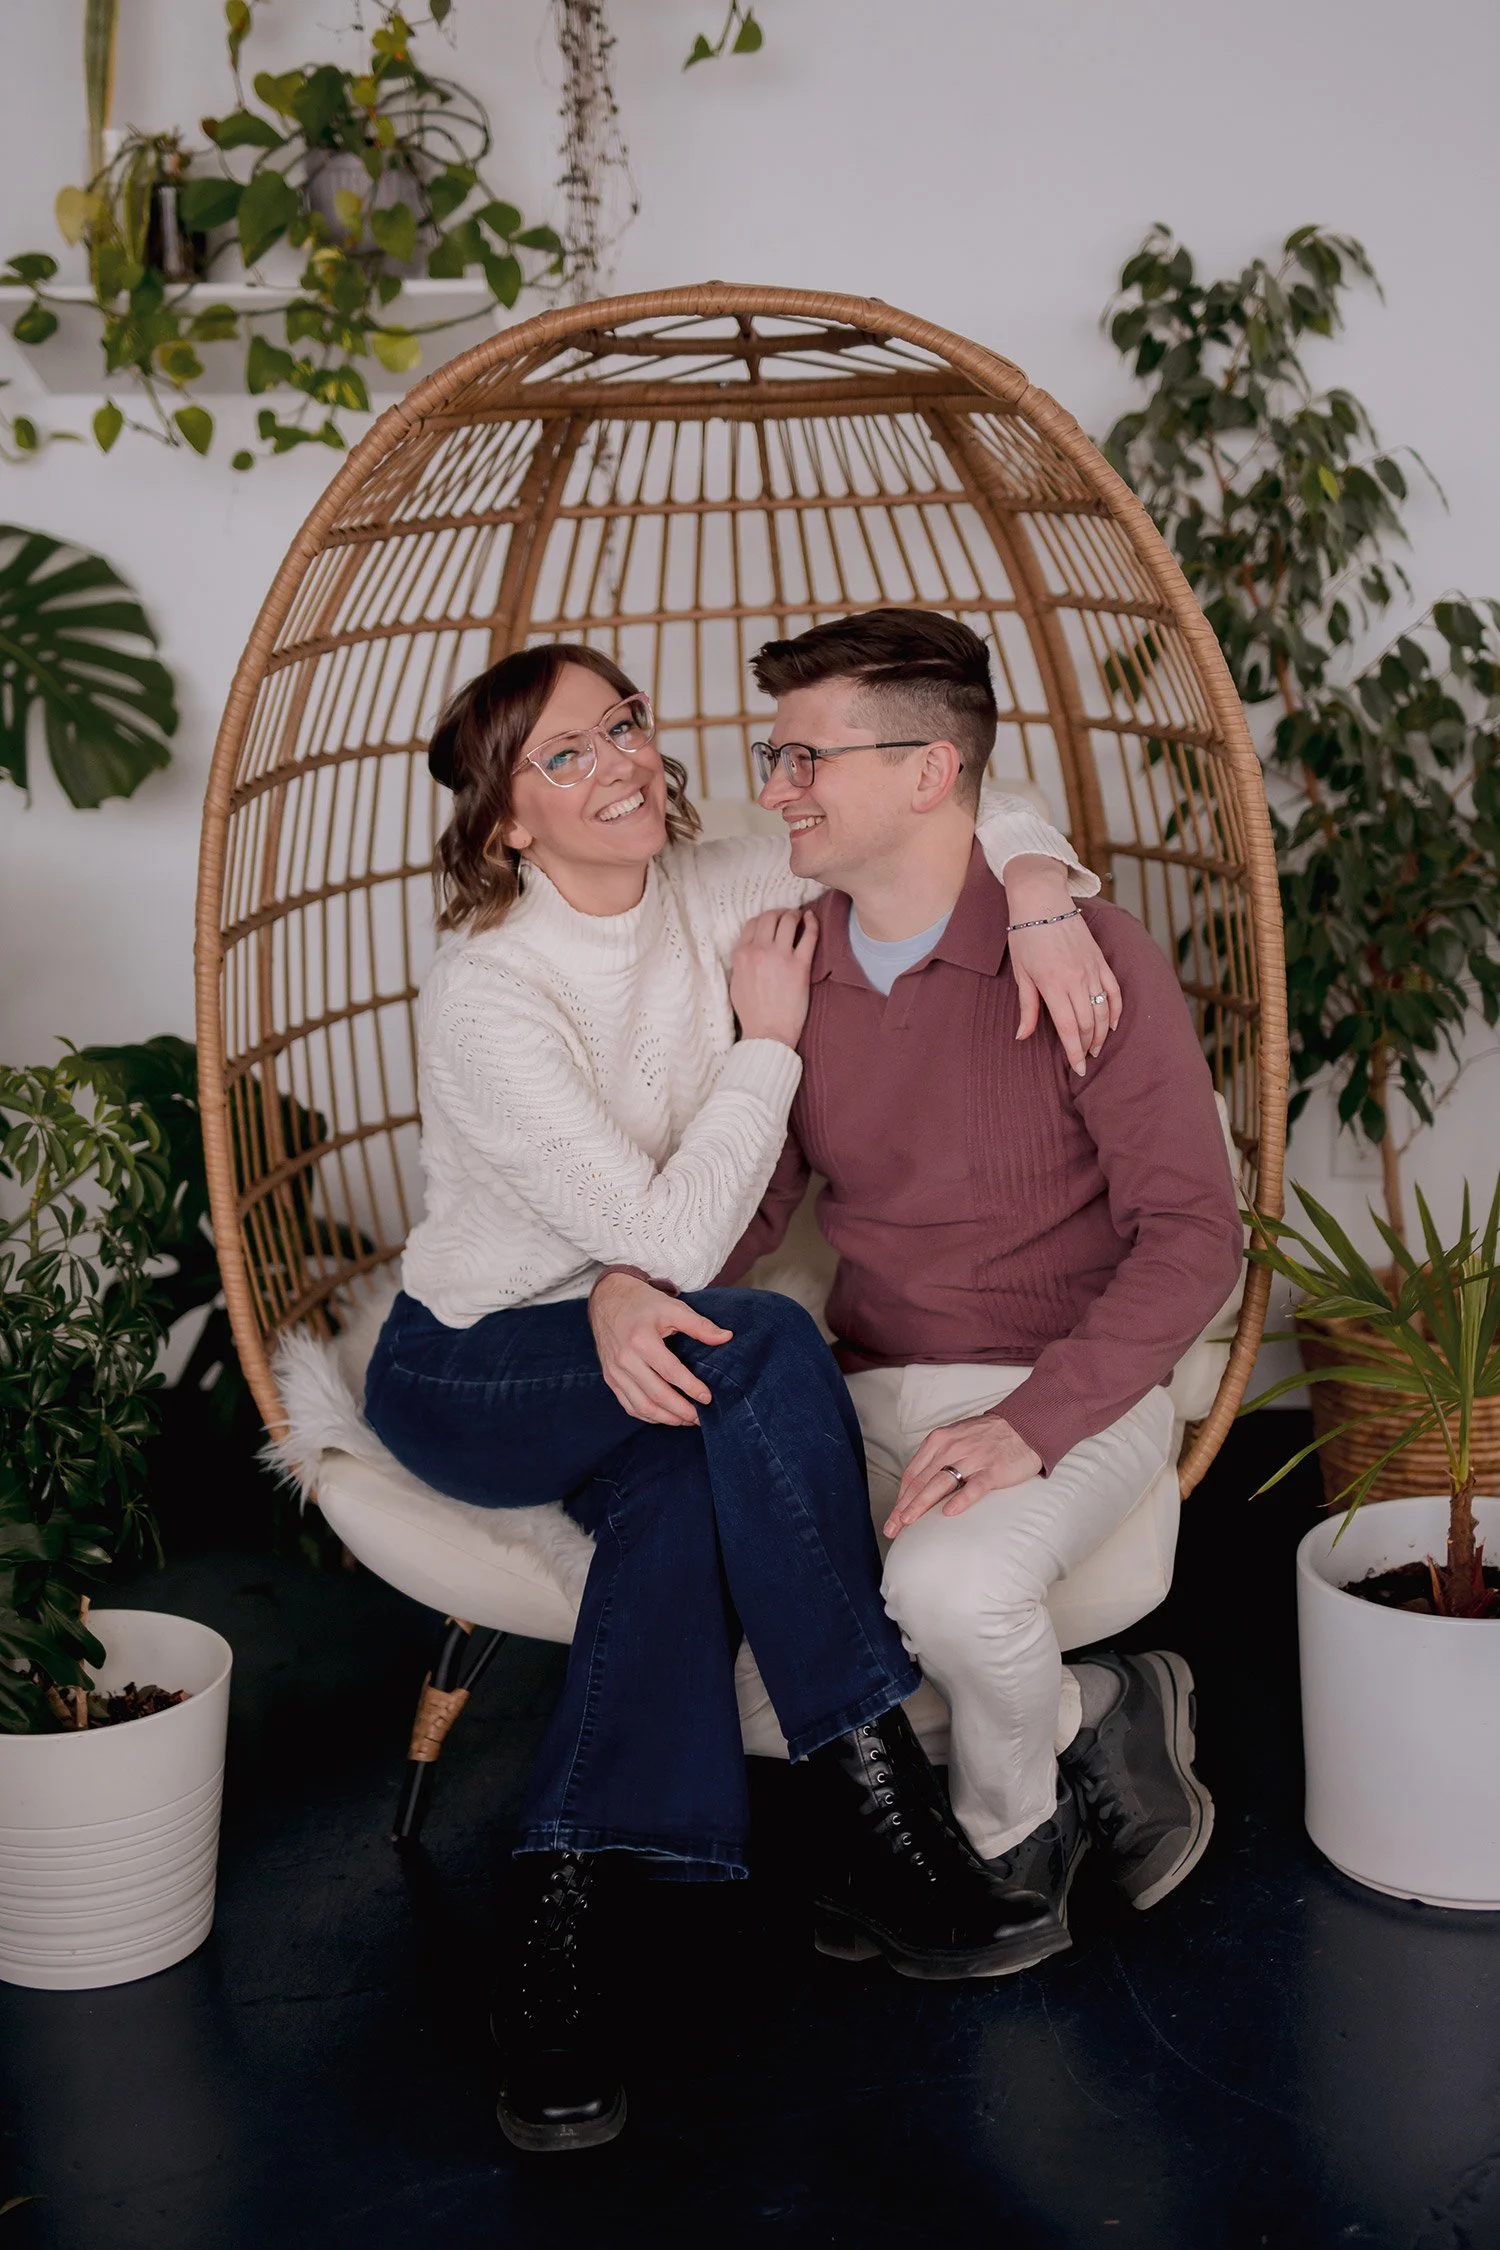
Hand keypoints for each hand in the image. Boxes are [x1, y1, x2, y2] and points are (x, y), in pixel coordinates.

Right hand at [588, 1272, 732, 1425]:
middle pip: (656, 1395)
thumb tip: (726, 1338)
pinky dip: (648, 1416)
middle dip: (681, 1411)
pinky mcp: (610, 1378)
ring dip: (666, 1418)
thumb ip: (700, 1325)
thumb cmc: (643, 1303)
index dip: (691, 1388)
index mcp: (641, 1340)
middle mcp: (625, 1359)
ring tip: (686, 1420)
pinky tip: (665, 1416)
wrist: (609, 1298)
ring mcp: (614, 1371)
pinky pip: (629, 1405)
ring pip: (642, 1406)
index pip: (670, 1372)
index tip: (708, 1398)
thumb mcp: (673, 1308)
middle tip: (701, 1418)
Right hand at [730, 908, 818, 1047]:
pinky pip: (809, 935)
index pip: (752, 924)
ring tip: (799, 916)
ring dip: (794, 914)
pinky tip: (812, 918)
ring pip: (788, 920)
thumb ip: (740, 963)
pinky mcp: (800, 966)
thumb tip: (748, 950)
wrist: (767, 1033)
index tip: (771, 921)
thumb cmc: (751, 1014)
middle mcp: (759, 950)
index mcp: (741, 955)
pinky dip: (812, 922)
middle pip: (769, 917)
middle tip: (787, 915)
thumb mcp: (735, 984)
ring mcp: (780, 956)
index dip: (763, 918)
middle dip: (779, 912)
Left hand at [883, 1415, 1043, 1537]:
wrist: (1024, 1425)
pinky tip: (949, 1513)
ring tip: (908, 1523)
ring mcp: (972, 1459)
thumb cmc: (986, 1436)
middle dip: (903, 1507)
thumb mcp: (954, 1439)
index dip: (900, 1497)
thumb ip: (936, 1459)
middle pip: (920, 1482)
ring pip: (940, 1484)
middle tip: (892, 1528)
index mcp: (938, 1441)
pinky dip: (960, 1500)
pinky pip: (974, 1487)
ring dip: (920, 1505)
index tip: (893, 1517)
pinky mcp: (993, 1470)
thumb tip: (918, 1487)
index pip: (912, 1474)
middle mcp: (951, 1448)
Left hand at [1003, 858, 1121, 1075]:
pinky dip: (1116, 1009)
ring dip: (1102, 1033)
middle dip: (1088, 1046)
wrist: (1042, 900)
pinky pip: (1114, 990)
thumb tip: (1023, 1036)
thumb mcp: (1021, 974)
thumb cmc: (1026, 936)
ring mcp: (1092, 968)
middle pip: (1088, 1023)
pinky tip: (1112, 1024)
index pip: (1068, 1028)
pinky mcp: (1100, 959)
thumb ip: (1027, 1007)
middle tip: (1085, 1061)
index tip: (1077, 1069)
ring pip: (1103, 1009)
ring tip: (1097, 1047)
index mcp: (1053, 984)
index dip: (1074, 1052)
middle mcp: (1076, 979)